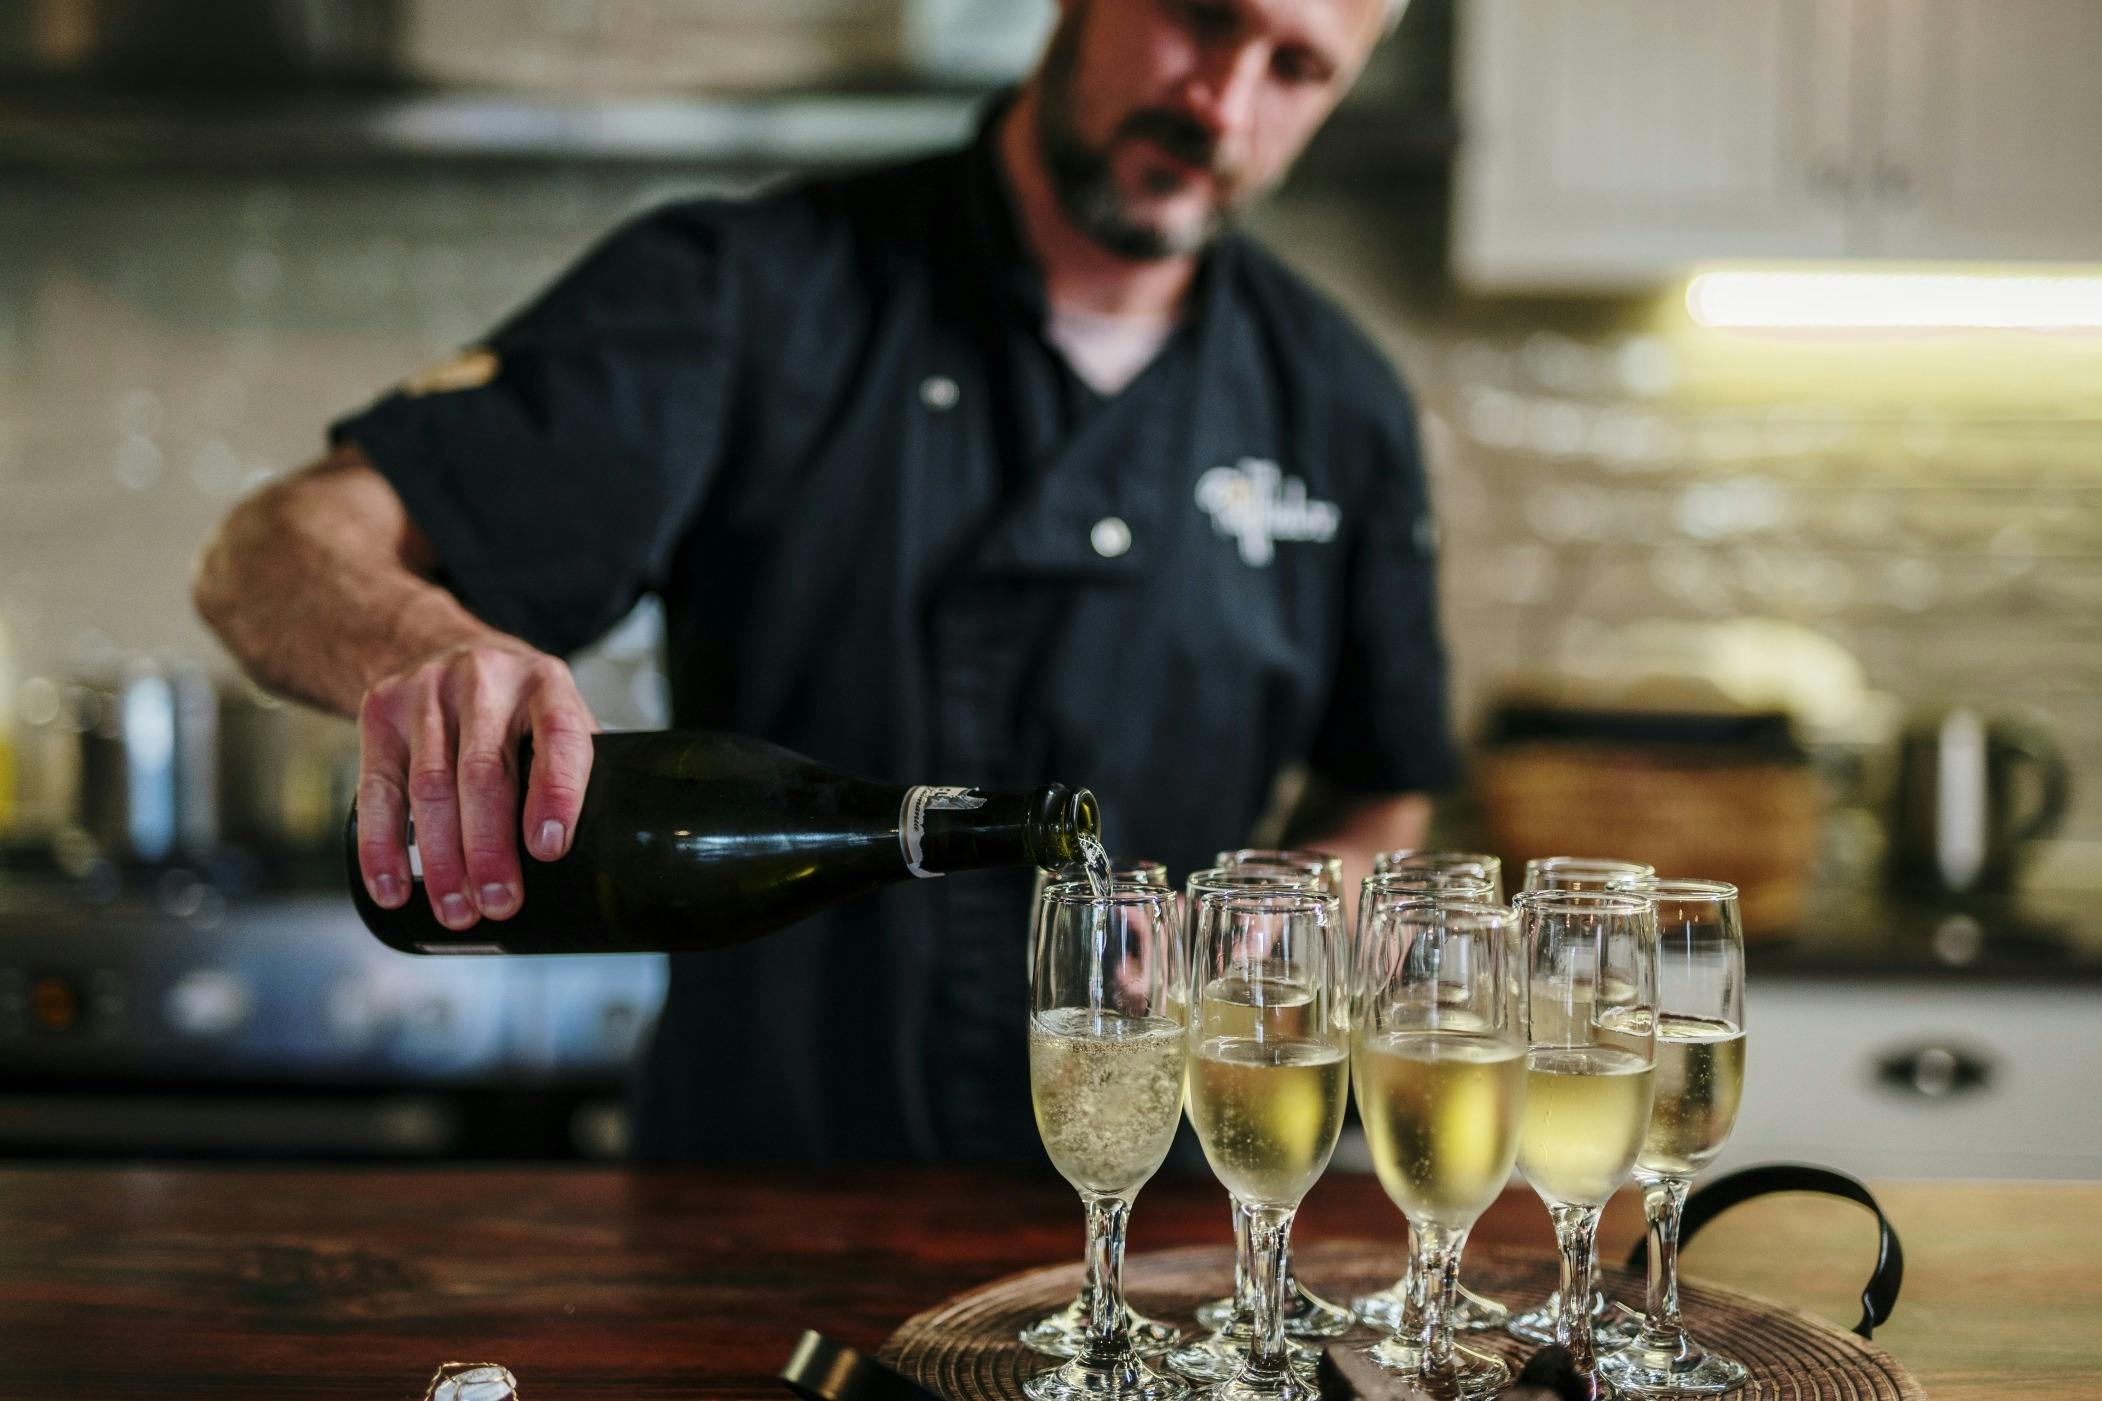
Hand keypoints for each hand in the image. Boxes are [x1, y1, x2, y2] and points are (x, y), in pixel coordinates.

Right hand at [354, 638, 595, 929]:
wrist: (434, 645)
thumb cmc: (512, 705)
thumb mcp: (552, 713)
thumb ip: (570, 768)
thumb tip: (587, 859)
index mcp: (546, 684)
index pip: (559, 735)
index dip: (556, 793)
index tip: (548, 849)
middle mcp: (486, 681)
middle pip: (483, 772)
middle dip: (490, 848)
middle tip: (499, 902)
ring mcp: (428, 693)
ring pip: (429, 787)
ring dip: (441, 859)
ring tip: (456, 909)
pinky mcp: (381, 713)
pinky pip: (377, 790)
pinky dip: (382, 847)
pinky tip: (394, 888)